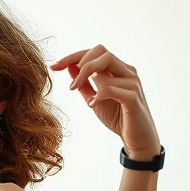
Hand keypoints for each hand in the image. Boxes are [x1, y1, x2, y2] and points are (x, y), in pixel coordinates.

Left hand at [52, 45, 160, 159]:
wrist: (136, 139)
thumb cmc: (117, 117)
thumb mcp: (94, 98)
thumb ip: (84, 84)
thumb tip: (69, 67)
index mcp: (117, 70)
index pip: (95, 52)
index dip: (72, 56)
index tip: (53, 66)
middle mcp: (126, 71)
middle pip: (102, 51)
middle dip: (80, 61)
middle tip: (68, 81)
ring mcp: (132, 82)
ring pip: (107, 63)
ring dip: (85, 75)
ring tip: (75, 90)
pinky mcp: (133, 98)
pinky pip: (112, 88)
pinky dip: (98, 94)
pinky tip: (91, 104)